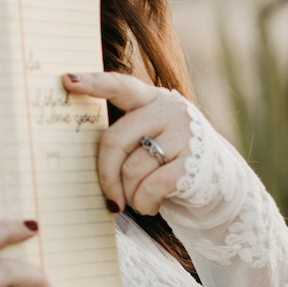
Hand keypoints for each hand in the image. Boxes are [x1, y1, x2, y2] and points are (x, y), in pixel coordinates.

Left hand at [63, 71, 191, 216]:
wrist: (220, 181)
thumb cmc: (171, 160)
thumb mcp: (152, 135)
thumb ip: (126, 135)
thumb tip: (81, 160)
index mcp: (152, 99)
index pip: (120, 86)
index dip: (93, 83)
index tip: (67, 81)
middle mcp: (169, 111)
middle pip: (115, 140)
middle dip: (105, 175)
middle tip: (109, 198)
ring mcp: (183, 135)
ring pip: (131, 169)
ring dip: (128, 194)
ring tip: (137, 200)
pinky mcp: (192, 164)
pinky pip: (151, 187)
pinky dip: (144, 204)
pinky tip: (151, 206)